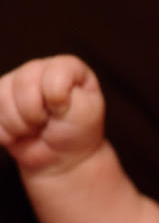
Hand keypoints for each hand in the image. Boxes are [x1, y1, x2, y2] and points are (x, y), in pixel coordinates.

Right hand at [0, 55, 104, 173]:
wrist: (60, 155)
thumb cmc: (77, 130)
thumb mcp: (87, 111)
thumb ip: (72, 95)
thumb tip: (47, 94)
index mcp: (67, 67)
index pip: (55, 71)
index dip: (56, 96)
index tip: (63, 111)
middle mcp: (40, 69)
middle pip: (24, 82)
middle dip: (34, 112)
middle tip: (46, 122)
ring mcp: (16, 82)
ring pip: (2, 97)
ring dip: (19, 125)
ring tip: (35, 128)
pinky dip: (5, 132)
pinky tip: (20, 133)